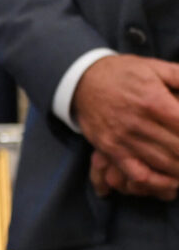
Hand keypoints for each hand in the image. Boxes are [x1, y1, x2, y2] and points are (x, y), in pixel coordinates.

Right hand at [74, 54, 178, 195]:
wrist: (82, 81)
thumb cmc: (123, 73)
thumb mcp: (155, 66)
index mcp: (153, 100)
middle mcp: (138, 122)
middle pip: (178, 148)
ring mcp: (123, 138)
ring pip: (163, 163)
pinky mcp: (111, 149)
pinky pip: (137, 173)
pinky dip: (157, 182)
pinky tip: (172, 182)